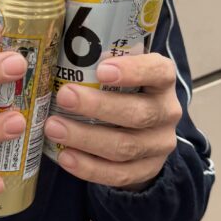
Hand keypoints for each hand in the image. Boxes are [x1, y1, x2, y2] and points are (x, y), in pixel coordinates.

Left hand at [43, 53, 180, 189]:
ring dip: (86, 138)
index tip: (101, 69)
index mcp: (162, 80)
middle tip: (64, 96)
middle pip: (138, 113)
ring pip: (125, 146)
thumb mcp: (119, 71)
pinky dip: (90, 167)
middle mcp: (167, 112)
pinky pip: (119, 174)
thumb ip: (98, 60)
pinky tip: (66, 157)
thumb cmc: (121, 91)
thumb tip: (56, 47)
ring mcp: (159, 144)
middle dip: (98, 106)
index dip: (133, 71)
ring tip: (53, 127)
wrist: (142, 132)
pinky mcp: (147, 170)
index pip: (158, 72)